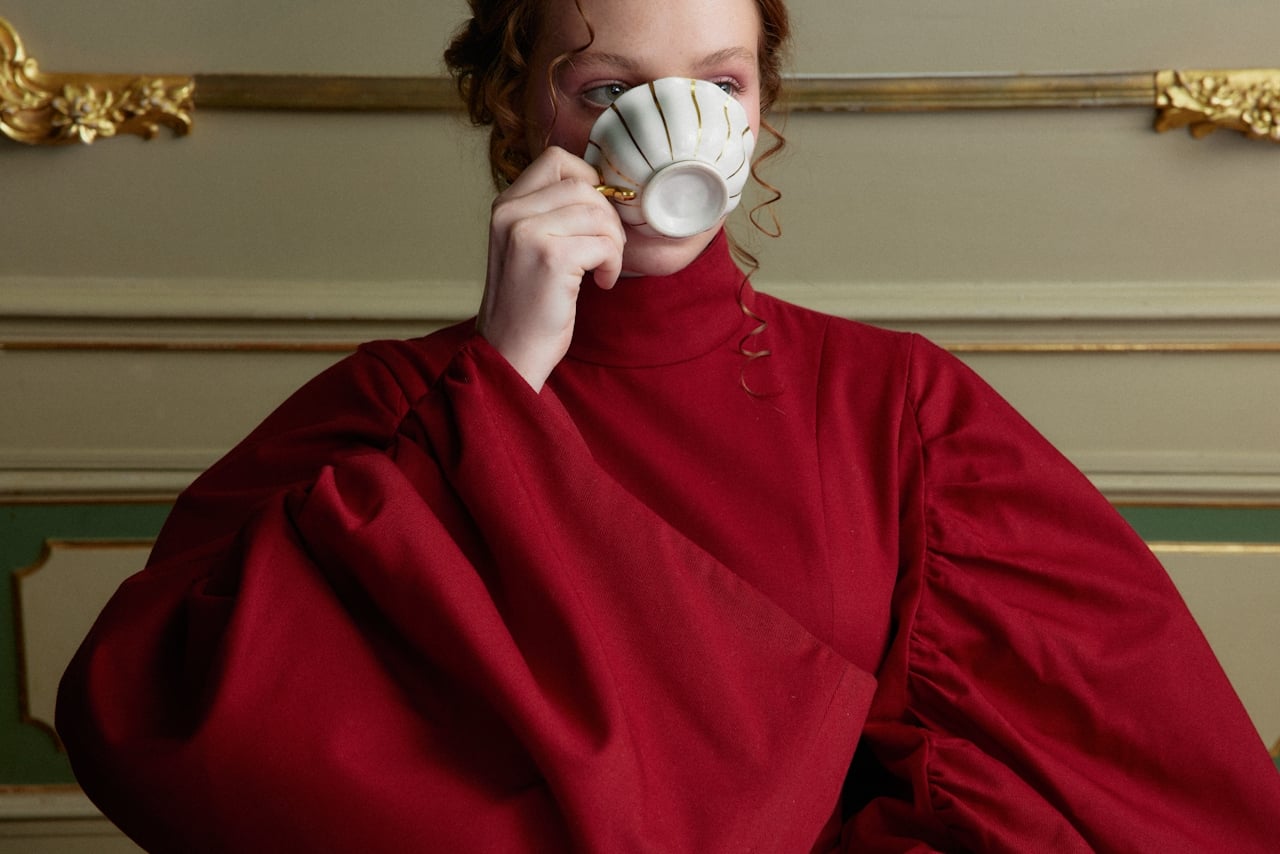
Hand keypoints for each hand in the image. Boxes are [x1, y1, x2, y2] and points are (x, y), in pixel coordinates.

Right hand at [476, 146, 625, 390]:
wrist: (509, 353)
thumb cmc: (528, 305)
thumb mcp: (527, 246)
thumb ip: (550, 213)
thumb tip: (601, 187)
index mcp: (506, 205)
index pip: (557, 160)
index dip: (589, 182)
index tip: (596, 219)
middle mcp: (510, 212)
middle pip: (584, 186)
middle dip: (608, 219)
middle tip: (606, 251)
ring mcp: (528, 233)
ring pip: (598, 214)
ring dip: (614, 245)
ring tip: (602, 269)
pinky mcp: (550, 257)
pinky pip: (604, 243)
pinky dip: (613, 265)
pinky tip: (601, 283)